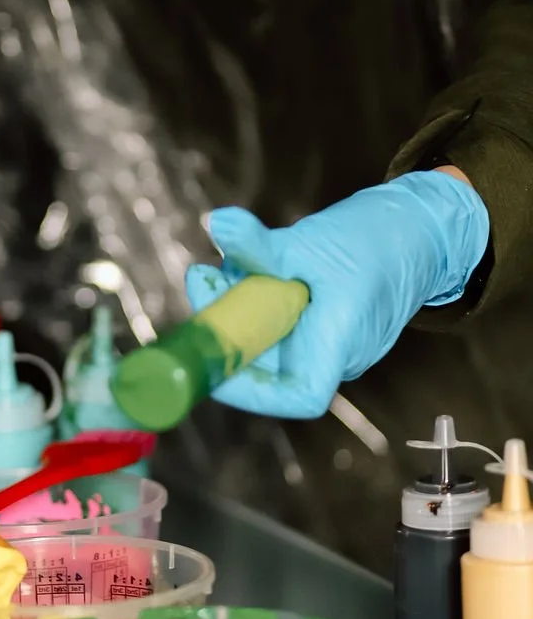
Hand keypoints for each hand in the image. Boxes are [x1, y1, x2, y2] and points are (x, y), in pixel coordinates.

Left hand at [184, 171, 489, 418]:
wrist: (415, 232)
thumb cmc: (370, 240)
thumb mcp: (306, 241)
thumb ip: (258, 244)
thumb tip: (216, 223)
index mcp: (342, 342)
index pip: (299, 395)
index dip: (251, 391)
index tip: (216, 356)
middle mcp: (336, 356)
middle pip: (271, 368)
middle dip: (228, 333)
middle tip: (203, 284)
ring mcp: (329, 346)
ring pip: (271, 344)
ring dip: (237, 313)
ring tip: (219, 271)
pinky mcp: (320, 331)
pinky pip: (280, 328)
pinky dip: (254, 304)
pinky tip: (241, 270)